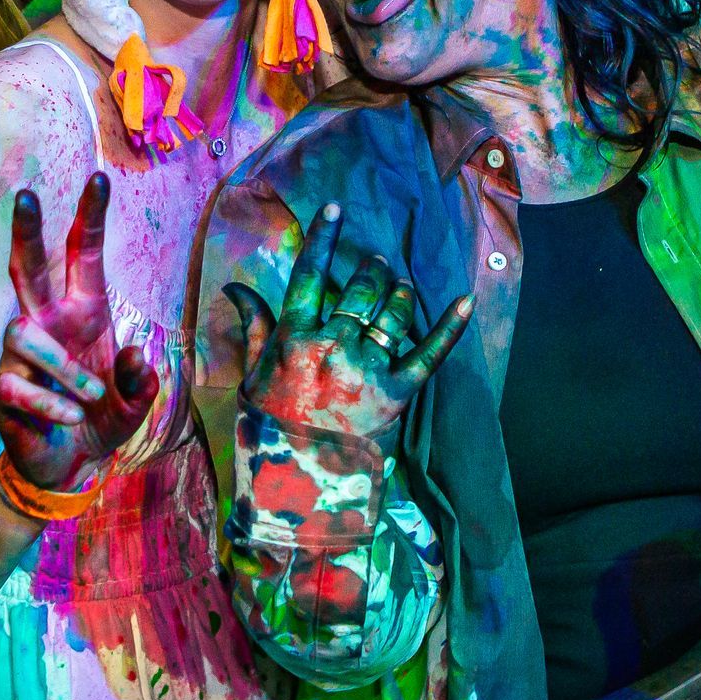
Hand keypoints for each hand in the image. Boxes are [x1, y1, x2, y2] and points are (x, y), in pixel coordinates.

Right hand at [0, 173, 160, 493]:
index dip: (89, 217)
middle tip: (27, 194)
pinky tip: (65, 416)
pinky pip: (15, 382)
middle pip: (29, 266)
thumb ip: (141, 382)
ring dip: (63, 366)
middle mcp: (49, 323)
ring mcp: (19, 354)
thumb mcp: (135, 403)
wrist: (67, 466)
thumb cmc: (100, 418)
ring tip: (88, 396)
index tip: (100, 178)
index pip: (82, 255)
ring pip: (24, 332)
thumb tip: (136, 356)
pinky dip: (47, 401)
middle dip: (28, 231)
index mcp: (85, 313)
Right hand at [225, 203, 472, 441]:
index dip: (323, 239)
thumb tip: (235, 287)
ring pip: (392, 312)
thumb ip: (255, 327)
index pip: (309, 275)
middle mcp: (333, 345)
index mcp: (295, 338)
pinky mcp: (397, 394)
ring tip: (399, 287)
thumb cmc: (270, 431)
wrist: (297, 489)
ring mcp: (367, 368)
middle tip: (376, 264)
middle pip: (359, 290)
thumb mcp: (253, 376)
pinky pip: (429, 353)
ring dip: (398, 293)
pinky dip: (450, 326)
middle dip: (371, 270)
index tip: (335, 211)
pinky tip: (466, 300)